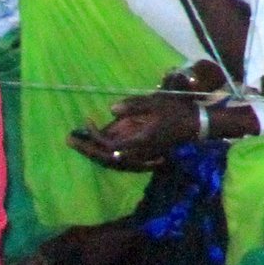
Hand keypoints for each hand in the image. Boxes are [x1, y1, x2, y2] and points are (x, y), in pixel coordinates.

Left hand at [65, 90, 210, 171]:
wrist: (195, 126)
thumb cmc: (175, 112)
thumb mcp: (155, 103)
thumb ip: (133, 106)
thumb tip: (111, 109)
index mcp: (138, 141)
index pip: (108, 144)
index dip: (94, 135)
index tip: (86, 120)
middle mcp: (136, 153)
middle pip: (104, 157)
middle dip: (85, 148)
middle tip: (68, 139)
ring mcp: (139, 156)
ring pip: (110, 160)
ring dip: (93, 153)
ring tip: (78, 142)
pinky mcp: (141, 155)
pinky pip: (118, 159)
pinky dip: (105, 154)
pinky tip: (98, 146)